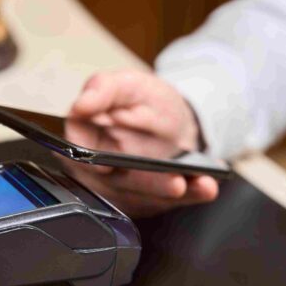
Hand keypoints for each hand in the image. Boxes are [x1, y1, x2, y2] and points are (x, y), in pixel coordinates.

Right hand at [67, 68, 218, 216]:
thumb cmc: (144, 100)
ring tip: (201, 183)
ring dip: (173, 193)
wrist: (173, 118)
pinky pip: (168, 202)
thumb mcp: (126, 84)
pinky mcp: (148, 200)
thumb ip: (102, 89)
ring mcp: (123, 188)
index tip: (108, 167)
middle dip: (146, 185)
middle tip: (174, 183)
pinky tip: (206, 185)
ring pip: (144, 198)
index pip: (79, 157)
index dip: (92, 164)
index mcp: (83, 139)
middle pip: (117, 183)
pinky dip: (190, 194)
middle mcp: (98, 169)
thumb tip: (81, 105)